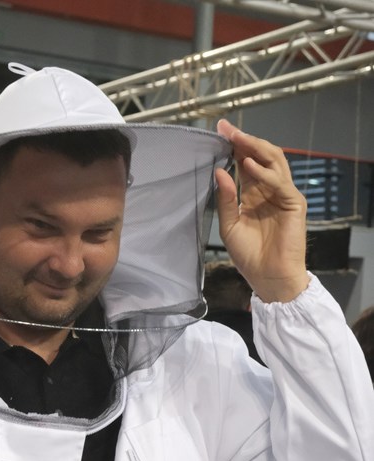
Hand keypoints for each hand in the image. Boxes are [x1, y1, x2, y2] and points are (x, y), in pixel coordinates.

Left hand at [215, 121, 307, 302]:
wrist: (269, 278)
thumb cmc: (250, 257)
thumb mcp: (229, 226)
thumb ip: (226, 200)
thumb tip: (220, 171)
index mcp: (254, 194)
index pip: (246, 162)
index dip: (235, 146)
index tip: (219, 131)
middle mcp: (269, 190)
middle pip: (261, 156)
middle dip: (244, 141)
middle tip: (227, 128)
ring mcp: (283, 195)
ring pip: (274, 162)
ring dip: (255, 149)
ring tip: (238, 139)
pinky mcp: (294, 204)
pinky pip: (280, 183)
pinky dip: (264, 173)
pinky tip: (248, 166)